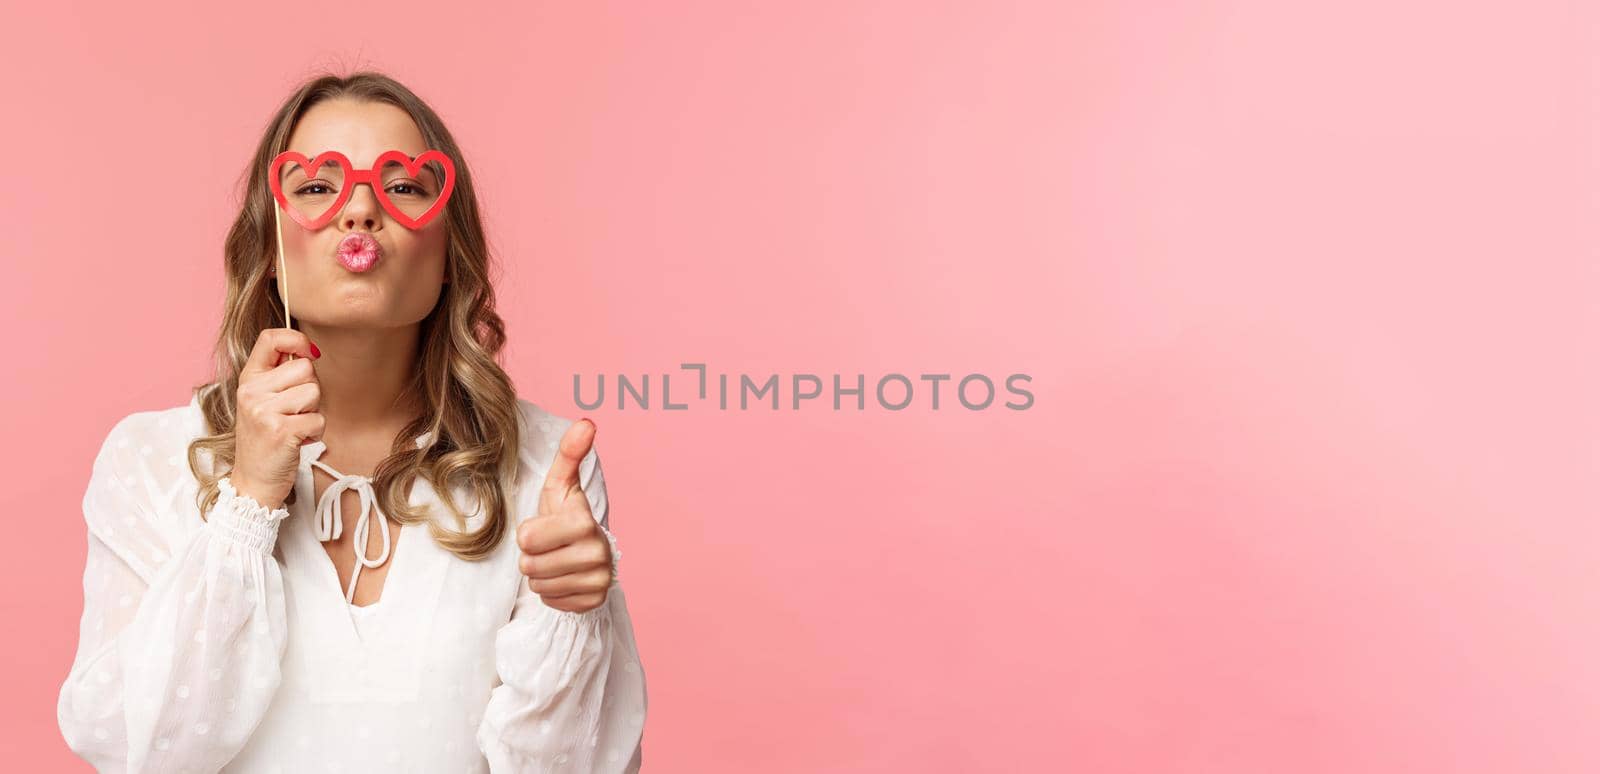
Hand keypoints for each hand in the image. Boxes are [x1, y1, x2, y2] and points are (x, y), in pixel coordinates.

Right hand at [230, 328, 323, 508]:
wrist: (254, 481)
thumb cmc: (266, 438)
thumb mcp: (263, 401)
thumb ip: (280, 375)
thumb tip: (310, 350)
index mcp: (248, 379)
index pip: (271, 338)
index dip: (297, 339)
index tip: (309, 352)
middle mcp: (252, 391)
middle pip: (306, 368)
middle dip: (310, 390)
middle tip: (294, 412)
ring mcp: (263, 411)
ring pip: (314, 392)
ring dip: (313, 413)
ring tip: (294, 426)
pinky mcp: (280, 431)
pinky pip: (318, 418)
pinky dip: (315, 432)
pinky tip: (298, 441)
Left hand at [515, 418, 612, 612]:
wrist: (584, 550)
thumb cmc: (563, 515)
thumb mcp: (560, 485)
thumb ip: (569, 454)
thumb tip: (586, 422)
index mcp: (585, 522)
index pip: (527, 539)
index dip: (528, 534)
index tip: (544, 527)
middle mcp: (598, 553)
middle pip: (530, 566)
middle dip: (532, 556)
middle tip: (549, 546)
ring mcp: (599, 580)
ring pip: (539, 586)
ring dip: (541, 575)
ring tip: (556, 561)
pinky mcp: (594, 601)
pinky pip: (552, 602)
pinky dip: (553, 592)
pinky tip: (565, 577)